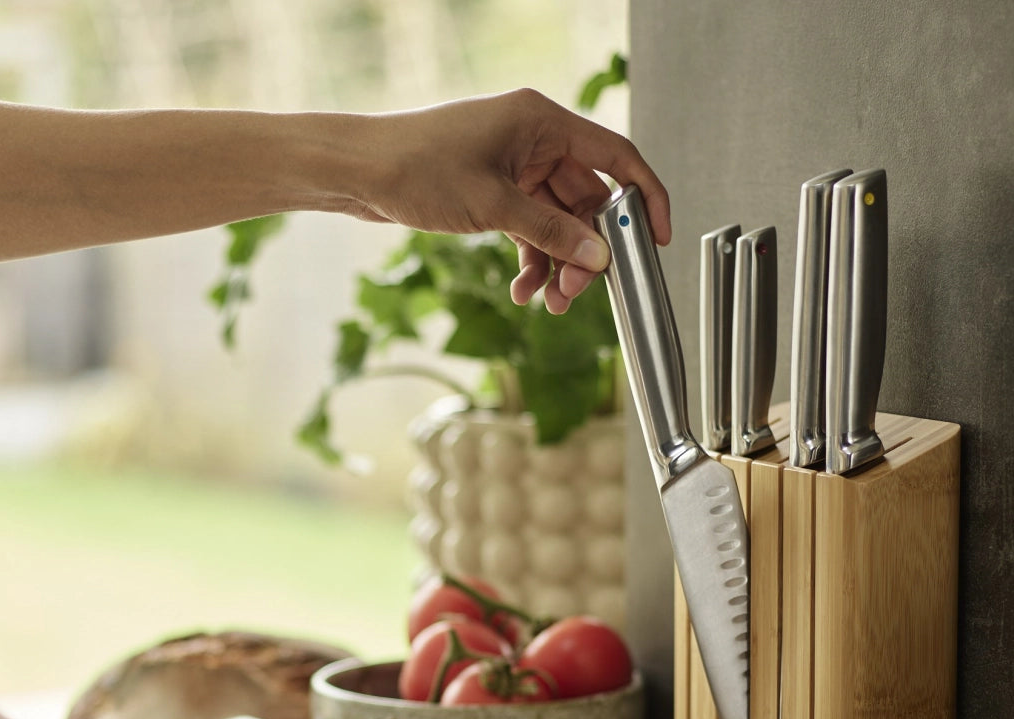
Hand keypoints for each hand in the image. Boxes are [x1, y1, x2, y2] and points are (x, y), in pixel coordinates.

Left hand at [351, 88, 670, 313]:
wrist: (358, 172)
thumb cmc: (414, 166)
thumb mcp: (493, 206)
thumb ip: (551, 232)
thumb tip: (597, 257)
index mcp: (542, 122)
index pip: (615, 157)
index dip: (643, 198)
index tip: (656, 237)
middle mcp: (533, 140)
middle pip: (586, 200)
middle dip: (586, 250)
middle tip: (577, 291)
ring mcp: (514, 167)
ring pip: (558, 222)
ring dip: (557, 263)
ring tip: (547, 301)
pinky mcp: (495, 191)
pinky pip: (531, 229)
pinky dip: (532, 260)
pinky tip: (524, 289)